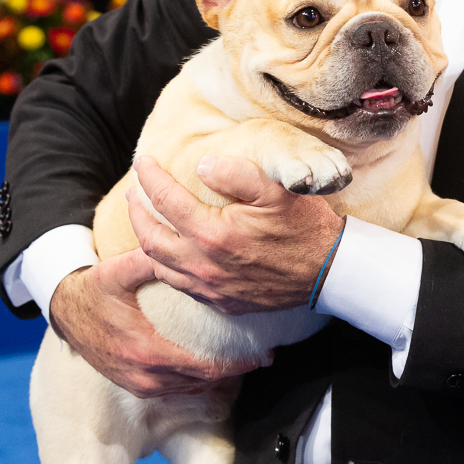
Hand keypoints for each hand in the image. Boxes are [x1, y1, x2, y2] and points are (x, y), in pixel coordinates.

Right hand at [49, 251, 254, 397]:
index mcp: (146, 350)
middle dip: (234, 370)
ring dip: (217, 378)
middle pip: (203, 382)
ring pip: (191, 389)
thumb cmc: (95, 291)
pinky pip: (176, 390)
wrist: (66, 313)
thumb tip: (177, 244)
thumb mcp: (117, 272)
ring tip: (242, 361)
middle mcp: (144, 375)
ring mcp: (139, 385)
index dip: (236, 363)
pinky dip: (197, 381)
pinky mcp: (136, 387)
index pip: (203, 367)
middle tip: (262, 357)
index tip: (260, 354)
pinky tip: (212, 368)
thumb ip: (148, 261)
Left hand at [129, 154, 344, 315]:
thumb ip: (236, 173)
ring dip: (145, 240)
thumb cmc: (304, 227)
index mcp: (213, 234)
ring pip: (159, 266)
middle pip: (150, 237)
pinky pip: (180, 286)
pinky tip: (170, 253)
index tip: (142, 161)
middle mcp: (204, 265)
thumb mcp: (276, 190)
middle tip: (134, 191)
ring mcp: (211, 288)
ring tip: (145, 219)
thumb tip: (202, 165)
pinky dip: (166, 266)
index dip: (149, 177)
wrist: (329, 272)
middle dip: (136, 210)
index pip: (165, 200)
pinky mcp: (221, 302)